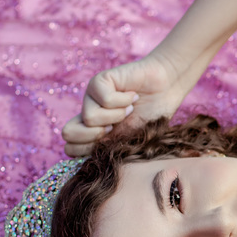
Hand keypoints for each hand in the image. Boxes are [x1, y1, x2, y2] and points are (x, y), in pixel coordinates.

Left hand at [61, 53, 187, 156]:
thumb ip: (106, 149)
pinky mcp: (100, 81)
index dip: (88, 150)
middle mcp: (88, 114)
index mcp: (92, 133)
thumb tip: (80, 154)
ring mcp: (91, 97)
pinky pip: (104, 99)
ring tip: (130, 108)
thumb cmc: (152, 117)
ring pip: (89, 117)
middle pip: (68, 132)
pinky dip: (124, 101)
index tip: (113, 144)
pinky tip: (133, 96)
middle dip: (96, 136)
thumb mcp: (129, 142)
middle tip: (117, 127)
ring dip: (117, 116)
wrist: (167, 90)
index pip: (70, 147)